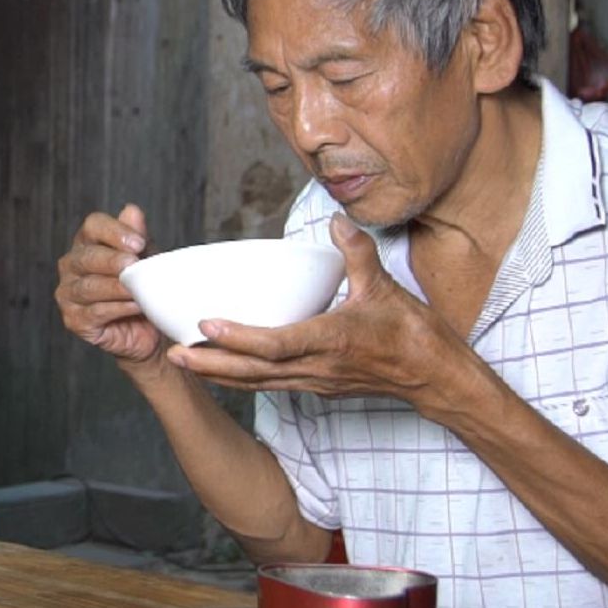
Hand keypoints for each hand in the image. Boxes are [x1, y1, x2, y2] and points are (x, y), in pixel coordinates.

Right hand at [54, 204, 163, 363]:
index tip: (138, 242)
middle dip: (112, 260)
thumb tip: (132, 210)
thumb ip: (137, 235)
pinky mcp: (74, 320)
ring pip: (89, 286)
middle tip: (134, 264)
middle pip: (87, 256)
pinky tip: (135, 306)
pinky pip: (94, 312)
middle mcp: (72, 265)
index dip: (114, 231)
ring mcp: (68, 293)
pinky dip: (117, 308)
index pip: (93, 226)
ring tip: (139, 290)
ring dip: (117, 287)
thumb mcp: (146, 258)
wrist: (149, 329)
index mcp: (88, 243)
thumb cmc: (143, 288)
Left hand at [169, 215, 481, 416]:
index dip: (238, 337)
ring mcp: (315, 381)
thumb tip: (337, 220)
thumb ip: (358, 253)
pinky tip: (219, 369)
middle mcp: (317, 367)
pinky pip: (270, 385)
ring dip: (219, 374)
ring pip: (257, 382)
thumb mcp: (386, 288)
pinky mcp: (317, 386)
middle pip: (254, 372)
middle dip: (211, 365)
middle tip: (172, 353)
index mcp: (332, 341)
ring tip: (182, 361)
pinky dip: (241, 378)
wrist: (435, 379)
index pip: (276, 344)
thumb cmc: (415, 336)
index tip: (204, 325)